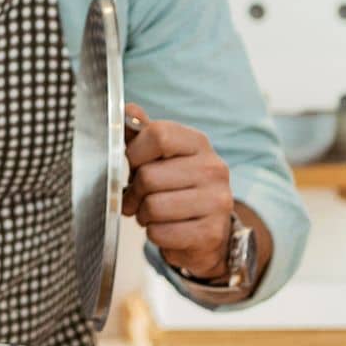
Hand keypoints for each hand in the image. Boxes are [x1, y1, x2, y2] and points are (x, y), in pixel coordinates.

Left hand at [119, 103, 231, 280]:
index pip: (158, 135)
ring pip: (153, 206)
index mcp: (198, 143)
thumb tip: (128, 110)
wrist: (209, 231)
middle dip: (134, 192)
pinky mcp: (212, 232)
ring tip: (153, 214)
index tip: (133, 165)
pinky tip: (167, 229)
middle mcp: (213, 168)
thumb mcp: (161, 157)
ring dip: (143, 215)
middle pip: (149, 176)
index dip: (134, 153)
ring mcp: (217, 201)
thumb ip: (142, 134)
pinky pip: (161, 233)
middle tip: (138, 198)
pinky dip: (155, 235)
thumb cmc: (178, 188)